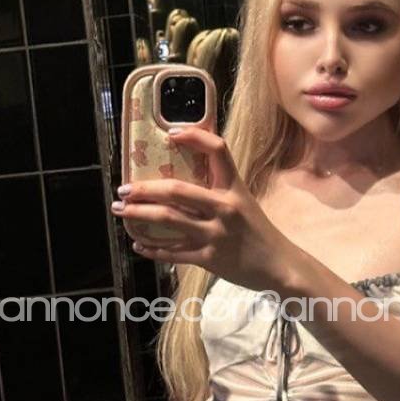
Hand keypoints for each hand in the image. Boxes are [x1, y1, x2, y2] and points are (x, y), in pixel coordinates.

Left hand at [111, 127, 299, 293]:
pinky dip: (152, 250)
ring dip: (139, 214)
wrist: (279, 266)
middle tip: (123, 189)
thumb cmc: (258, 232)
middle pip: (177, 190)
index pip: (217, 151)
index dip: (194, 138)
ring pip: (168, 220)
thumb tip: (182, 181)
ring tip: (121, 210)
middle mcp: (224, 208)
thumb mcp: (244, 203)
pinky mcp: (209, 258)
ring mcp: (216, 234)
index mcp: (234, 188)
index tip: (171, 134)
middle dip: (144, 189)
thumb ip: (219, 191)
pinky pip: (173, 253)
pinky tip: (139, 245)